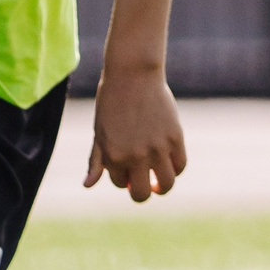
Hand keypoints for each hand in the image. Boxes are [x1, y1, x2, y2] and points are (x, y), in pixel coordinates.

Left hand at [85, 65, 185, 201]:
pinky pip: (180, 166)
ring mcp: (158, 148)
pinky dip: (175, 169)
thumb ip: (96, 161)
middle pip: (141, 195)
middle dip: (140, 192)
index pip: (119, 183)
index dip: (122, 176)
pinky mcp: (175, 137)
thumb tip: (88, 185)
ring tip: (158, 180)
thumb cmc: (112, 102)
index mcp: (114, 156)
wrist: (133, 74)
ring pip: (166, 184)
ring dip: (161, 186)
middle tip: (144, 184)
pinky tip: (168, 162)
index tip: (124, 165)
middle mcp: (136, 156)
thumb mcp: (100, 132)